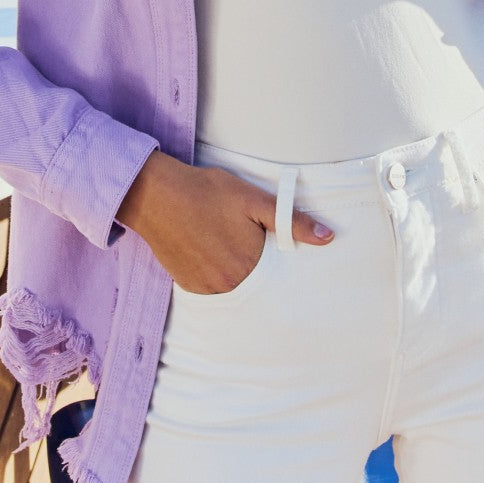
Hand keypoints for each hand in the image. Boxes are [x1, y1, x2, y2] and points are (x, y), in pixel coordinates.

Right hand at [117, 149, 333, 294]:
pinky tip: (210, 249)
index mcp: (248, 268)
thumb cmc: (207, 192)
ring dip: (236, 271)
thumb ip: (290, 221)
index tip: (273, 249)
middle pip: (255, 283)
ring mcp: (204, 289)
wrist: (156, 195)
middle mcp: (226, 287)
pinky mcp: (186, 285)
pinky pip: (212, 287)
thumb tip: (327, 238)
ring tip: (225, 241)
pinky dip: (215, 273)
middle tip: (242, 239)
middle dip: (257, 265)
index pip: (276, 276)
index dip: (278, 261)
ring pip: (233, 286)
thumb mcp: (253, 200)